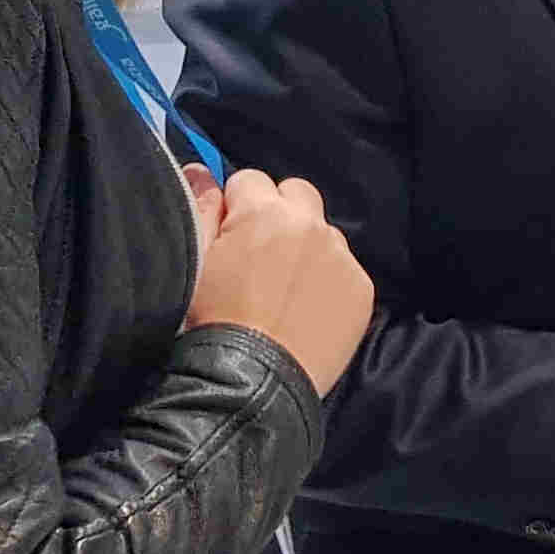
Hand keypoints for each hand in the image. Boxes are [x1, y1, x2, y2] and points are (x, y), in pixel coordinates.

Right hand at [183, 166, 372, 399]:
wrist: (252, 383)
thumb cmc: (209, 321)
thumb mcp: (193, 261)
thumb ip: (200, 208)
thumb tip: (202, 170)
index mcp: (265, 212)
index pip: (250, 179)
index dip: (235, 207)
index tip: (228, 237)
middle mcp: (312, 225)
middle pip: (296, 194)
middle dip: (277, 214)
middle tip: (259, 255)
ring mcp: (342, 257)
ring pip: (323, 231)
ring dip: (305, 246)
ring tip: (283, 288)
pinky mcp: (361, 290)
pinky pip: (344, 268)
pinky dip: (327, 280)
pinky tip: (306, 309)